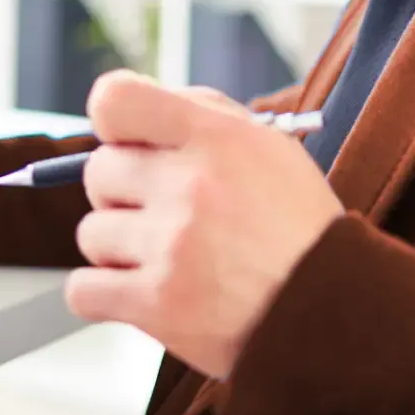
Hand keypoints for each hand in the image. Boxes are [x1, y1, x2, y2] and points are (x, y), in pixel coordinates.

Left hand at [65, 71, 343, 378]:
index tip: (126, 142)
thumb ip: (202, 116)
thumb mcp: (269, 147)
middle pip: (98, 171)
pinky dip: (102, 294)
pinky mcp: (157, 305)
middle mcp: (189, 185)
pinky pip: (82, 290)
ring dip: (118, 248)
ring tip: (166, 258)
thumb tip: (132, 114)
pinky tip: (140, 291)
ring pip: (91, 233)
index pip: (115, 101)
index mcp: (217, 137)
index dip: (112, 123)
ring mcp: (171, 247)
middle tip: (161, 212)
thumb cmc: (296, 227)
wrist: (332, 313)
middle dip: (122, 191)